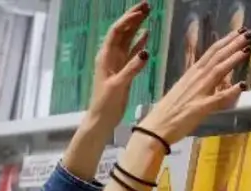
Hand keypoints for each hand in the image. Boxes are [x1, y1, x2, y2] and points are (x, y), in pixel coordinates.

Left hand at [87, 2, 151, 131]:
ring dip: (137, 27)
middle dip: (133, 17)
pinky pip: (132, 53)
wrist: (102, 118)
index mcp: (105, 56)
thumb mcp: (118, 85)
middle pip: (123, 31)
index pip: (117, 31)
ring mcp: (118, 63)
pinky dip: (140, 43)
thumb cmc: (105, 103)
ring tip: (148, 14)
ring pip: (129, 40)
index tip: (141, 10)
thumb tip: (145, 52)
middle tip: (147, 5)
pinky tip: (147, 35)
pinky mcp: (124, 71)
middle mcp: (111, 56)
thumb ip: (131, 68)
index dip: (128, 19)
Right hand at [140, 28, 250, 143]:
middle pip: (216, 57)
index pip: (210, 53)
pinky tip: (241, 85)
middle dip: (232, 44)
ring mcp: (198, 92)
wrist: (156, 127)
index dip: (225, 42)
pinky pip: (218, 98)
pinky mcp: (200, 108)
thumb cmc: (168, 111)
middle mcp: (195, 78)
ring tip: (246, 49)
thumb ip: (198, 84)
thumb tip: (212, 82)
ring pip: (218, 71)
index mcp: (191, 74)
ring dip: (233, 59)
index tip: (237, 33)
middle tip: (247, 33)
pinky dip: (230, 91)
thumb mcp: (184, 91)